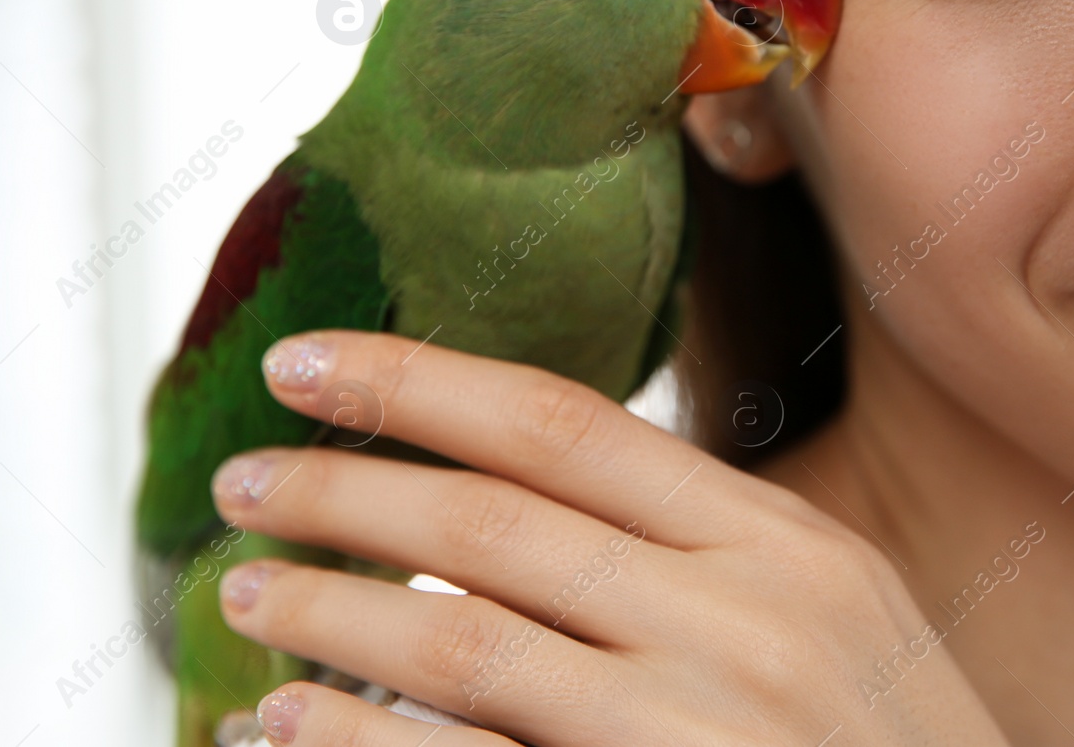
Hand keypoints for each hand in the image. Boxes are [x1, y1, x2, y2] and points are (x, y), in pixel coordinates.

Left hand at [211, 330, 1009, 745]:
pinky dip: (360, 744)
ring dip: (326, 611)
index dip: (415, 381)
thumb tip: (501, 512)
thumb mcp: (830, 622)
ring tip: (243, 597)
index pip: (563, 424)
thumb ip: (693, 554)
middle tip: (243, 478)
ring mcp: (700, 732)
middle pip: (489, 522)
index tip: (310, 364)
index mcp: (784, 546)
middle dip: (342, 487)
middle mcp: (746, 623)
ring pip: (458, 641)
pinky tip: (288, 725)